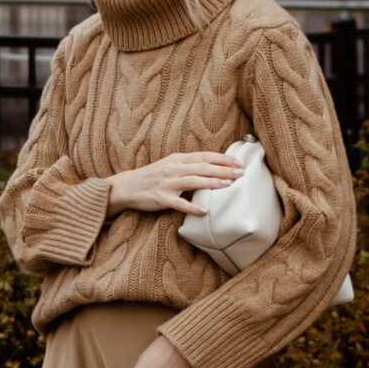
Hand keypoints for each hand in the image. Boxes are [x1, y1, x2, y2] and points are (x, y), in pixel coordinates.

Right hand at [106, 151, 242, 217]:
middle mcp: (174, 169)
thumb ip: (188, 165)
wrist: (128, 186)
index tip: (239, 162)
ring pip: (194, 181)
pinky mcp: (161, 198)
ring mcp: (168, 183)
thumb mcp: (170, 165)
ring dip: (212, 182)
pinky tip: (205, 211)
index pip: (205, 156)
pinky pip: (179, 203)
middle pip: (203, 167)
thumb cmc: (152, 177)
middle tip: (241, 173)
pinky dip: (192, 207)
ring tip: (229, 185)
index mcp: (178, 159)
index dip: (223, 158)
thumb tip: (211, 166)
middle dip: (224, 169)